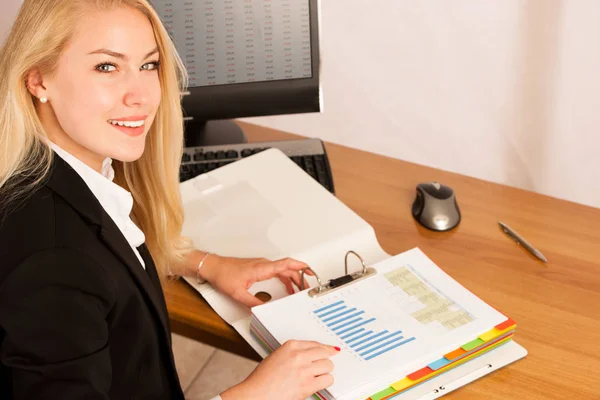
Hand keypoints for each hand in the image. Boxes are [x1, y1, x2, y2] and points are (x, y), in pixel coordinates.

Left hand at [201, 255, 313, 307]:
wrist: (213, 267)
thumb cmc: (223, 274)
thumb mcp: (237, 293)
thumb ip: (252, 302)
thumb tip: (264, 309)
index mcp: (261, 268)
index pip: (285, 264)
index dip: (300, 266)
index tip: (310, 270)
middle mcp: (264, 264)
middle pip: (288, 268)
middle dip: (300, 277)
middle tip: (308, 288)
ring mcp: (262, 265)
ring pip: (283, 269)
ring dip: (293, 278)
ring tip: (300, 290)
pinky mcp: (259, 267)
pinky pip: (277, 271)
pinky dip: (285, 278)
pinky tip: (287, 287)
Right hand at [221, 340, 339, 399]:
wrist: (257, 394)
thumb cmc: (262, 379)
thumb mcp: (277, 356)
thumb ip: (294, 353)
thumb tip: (312, 354)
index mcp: (290, 346)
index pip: (315, 343)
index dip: (325, 348)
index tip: (331, 350)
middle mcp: (299, 355)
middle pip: (324, 353)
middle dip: (324, 360)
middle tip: (321, 365)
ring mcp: (304, 370)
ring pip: (328, 365)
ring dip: (325, 371)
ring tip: (317, 375)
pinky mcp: (308, 384)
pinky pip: (328, 379)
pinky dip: (325, 381)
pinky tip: (318, 383)